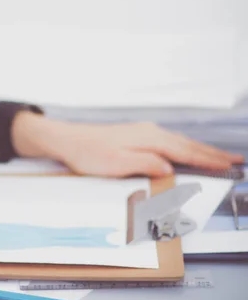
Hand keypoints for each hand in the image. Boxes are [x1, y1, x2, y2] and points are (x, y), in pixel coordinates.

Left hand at [13, 113, 243, 177]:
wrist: (68, 140)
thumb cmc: (89, 153)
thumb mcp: (117, 164)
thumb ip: (146, 164)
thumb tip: (169, 167)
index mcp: (148, 139)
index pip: (186, 152)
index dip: (209, 160)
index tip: (229, 166)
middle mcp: (149, 132)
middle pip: (187, 144)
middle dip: (212, 153)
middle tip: (236, 160)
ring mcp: (143, 132)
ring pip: (179, 142)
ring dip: (200, 150)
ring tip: (219, 157)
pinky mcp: (136, 135)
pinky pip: (169, 141)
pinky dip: (184, 147)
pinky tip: (186, 151)